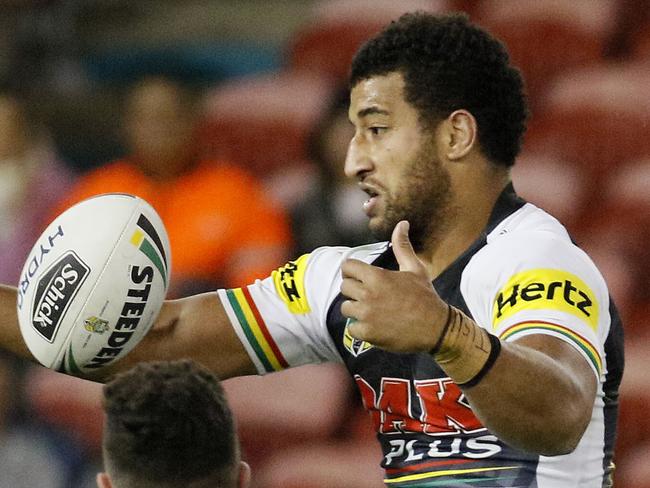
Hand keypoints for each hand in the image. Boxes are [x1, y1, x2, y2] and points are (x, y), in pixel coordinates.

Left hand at [340, 221, 448, 352]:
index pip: (347, 267)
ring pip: (345, 308)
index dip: (351, 271)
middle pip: (344, 287)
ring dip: (356, 310)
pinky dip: (361, 329)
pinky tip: (374, 326)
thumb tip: (402, 223)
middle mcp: (368, 294)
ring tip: (372, 311)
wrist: (436, 327)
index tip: (358, 277)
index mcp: (377, 277)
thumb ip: (402, 246)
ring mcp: (367, 315)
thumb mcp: (415, 268)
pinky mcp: (368, 333)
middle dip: (354, 290)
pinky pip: (352, 329)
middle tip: (369, 295)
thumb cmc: (425, 296)